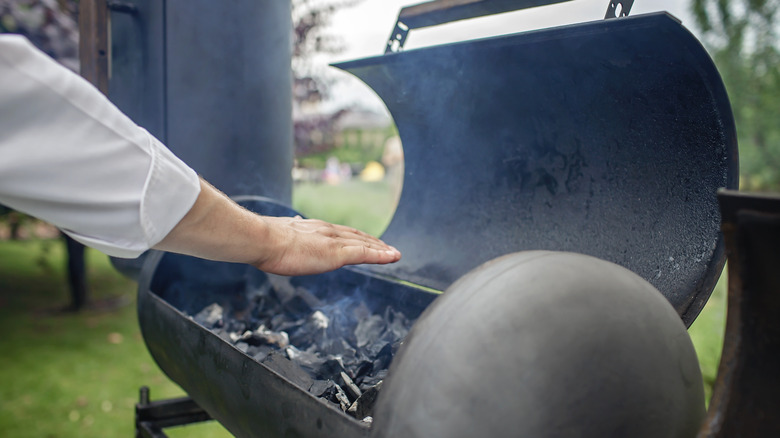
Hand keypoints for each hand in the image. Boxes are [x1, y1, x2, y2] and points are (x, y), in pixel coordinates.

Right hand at [251, 215, 400, 275]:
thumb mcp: (279, 235)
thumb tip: (288, 226)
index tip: (364, 240)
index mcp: (313, 227)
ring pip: (364, 244)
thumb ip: (288, 233)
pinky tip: (393, 256)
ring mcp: (333, 241)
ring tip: (394, 253)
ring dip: (381, 248)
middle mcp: (327, 230)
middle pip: (356, 236)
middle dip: (372, 242)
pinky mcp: (337, 253)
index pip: (340, 232)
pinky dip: (381, 255)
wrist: (263, 240)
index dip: (354, 236)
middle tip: (386, 247)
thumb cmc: (264, 241)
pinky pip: (365, 254)